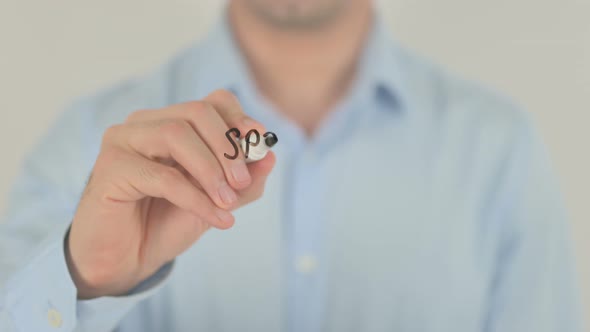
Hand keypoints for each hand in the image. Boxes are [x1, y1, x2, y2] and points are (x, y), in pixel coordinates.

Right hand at [65, 90, 274, 298]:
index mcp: (171, 123)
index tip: (258, 142)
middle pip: (197, 111)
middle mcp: (145, 124)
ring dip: (211, 170)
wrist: (126, 259)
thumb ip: (244, 181)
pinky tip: (217, 219)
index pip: (211, 102)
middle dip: (228, 147)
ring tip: (229, 202)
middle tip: (242, 182)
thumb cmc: (167, 222)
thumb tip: (271, 156)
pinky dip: (196, 198)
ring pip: (176, 134)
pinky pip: (163, 176)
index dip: (238, 119)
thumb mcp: (217, 200)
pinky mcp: (111, 168)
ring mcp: (123, 141)